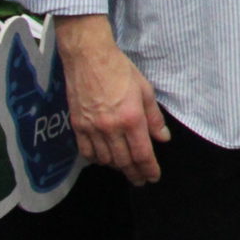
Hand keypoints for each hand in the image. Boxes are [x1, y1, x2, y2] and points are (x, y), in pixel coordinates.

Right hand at [54, 14, 168, 184]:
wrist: (89, 58)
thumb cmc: (121, 70)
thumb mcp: (145, 90)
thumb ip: (154, 117)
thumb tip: (163, 138)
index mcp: (131, 119)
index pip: (142, 154)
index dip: (149, 169)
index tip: (153, 177)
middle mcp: (111, 128)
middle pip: (123, 161)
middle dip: (134, 173)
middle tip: (141, 180)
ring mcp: (91, 129)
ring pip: (105, 160)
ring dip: (117, 167)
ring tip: (125, 168)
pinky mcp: (77, 126)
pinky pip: (86, 152)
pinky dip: (96, 159)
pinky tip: (103, 159)